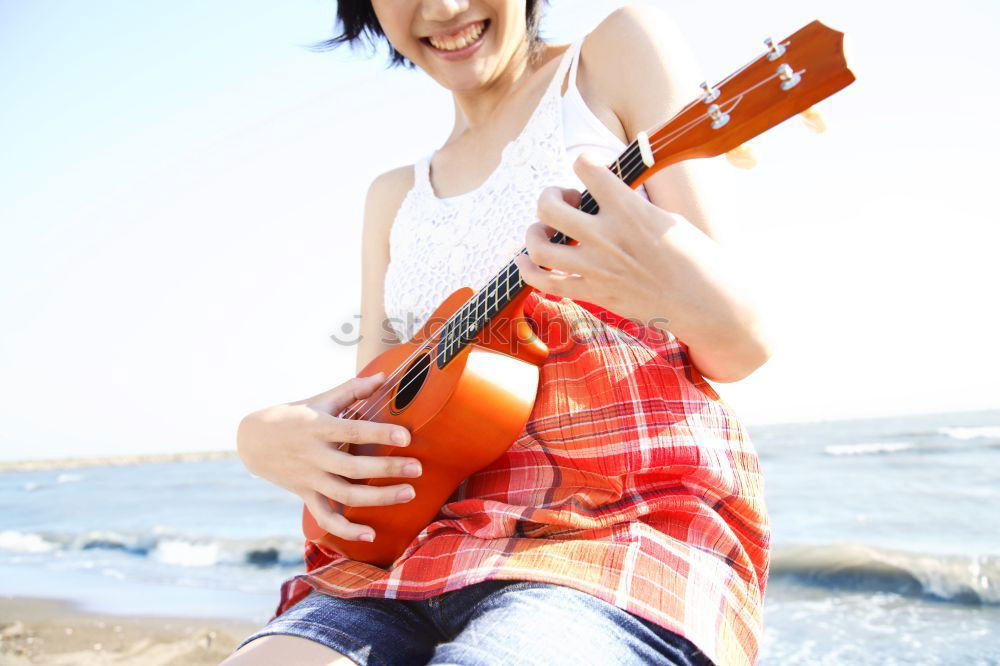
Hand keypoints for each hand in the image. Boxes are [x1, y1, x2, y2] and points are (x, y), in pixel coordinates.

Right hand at [236, 372, 421, 541]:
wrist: (254, 441)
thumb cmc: (295, 416)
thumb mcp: (320, 400)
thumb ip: (353, 390)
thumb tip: (383, 376)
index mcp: (318, 427)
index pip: (352, 431)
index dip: (379, 433)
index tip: (406, 436)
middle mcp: (314, 455)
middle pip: (353, 467)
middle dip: (388, 469)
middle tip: (417, 469)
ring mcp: (310, 478)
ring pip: (345, 495)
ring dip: (379, 497)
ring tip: (409, 493)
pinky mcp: (306, 496)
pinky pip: (326, 518)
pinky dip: (346, 530)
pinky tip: (371, 535)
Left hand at [515, 152, 770, 381]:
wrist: (709, 304)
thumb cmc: (697, 257)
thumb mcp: (667, 216)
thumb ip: (631, 203)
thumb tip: (605, 189)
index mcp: (630, 210)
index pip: (586, 167)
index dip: (583, 162)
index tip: (590, 171)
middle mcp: (608, 237)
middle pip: (550, 205)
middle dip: (551, 195)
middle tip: (565, 200)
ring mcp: (597, 268)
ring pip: (540, 244)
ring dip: (535, 230)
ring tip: (545, 229)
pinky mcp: (594, 294)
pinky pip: (545, 281)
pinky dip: (527, 268)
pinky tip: (525, 259)